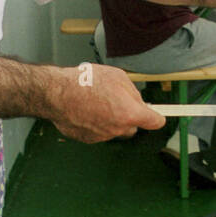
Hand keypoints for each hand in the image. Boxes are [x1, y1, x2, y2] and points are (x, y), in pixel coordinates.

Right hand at [48, 64, 165, 142]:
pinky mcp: (88, 139)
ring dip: (110, 119)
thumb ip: (132, 92)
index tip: (158, 115)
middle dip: (129, 116)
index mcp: (130, 114)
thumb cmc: (86, 82)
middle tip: (117, 101)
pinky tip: (85, 109)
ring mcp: (102, 136)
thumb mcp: (117, 76)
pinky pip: (98, 131)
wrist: (57, 94)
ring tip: (95, 101)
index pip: (155, 122)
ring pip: (114, 129)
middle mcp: (118, 129)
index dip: (157, 117)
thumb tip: (137, 100)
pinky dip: (95, 123)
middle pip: (132, 126)